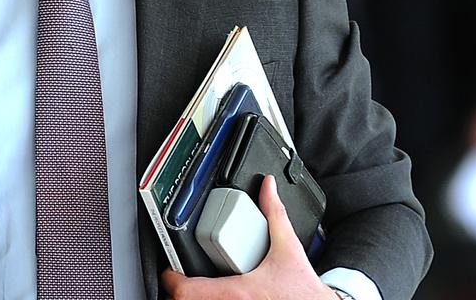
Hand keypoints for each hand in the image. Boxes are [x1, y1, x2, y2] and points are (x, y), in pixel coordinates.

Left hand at [161, 175, 336, 299]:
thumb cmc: (304, 291)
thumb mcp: (288, 247)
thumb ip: (274, 214)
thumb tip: (268, 187)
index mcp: (237, 291)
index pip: (186, 291)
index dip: (171, 279)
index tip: (171, 271)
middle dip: (178, 293)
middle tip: (179, 280)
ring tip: (193, 290)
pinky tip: (211, 297)